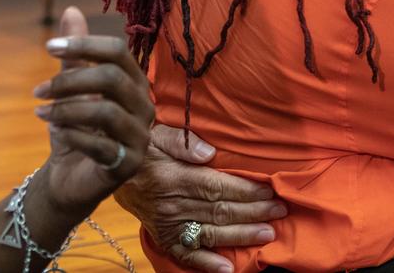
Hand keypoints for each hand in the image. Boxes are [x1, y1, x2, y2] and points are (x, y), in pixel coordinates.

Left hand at [31, 6, 153, 219]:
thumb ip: (75, 55)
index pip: (118, 52)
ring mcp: (140, 136)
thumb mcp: (71, 89)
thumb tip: (72, 10)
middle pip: (112, 78)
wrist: (70, 178)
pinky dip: (73, 136)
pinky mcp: (130, 164)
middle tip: (38, 90)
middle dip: (69, 81)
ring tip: (41, 113)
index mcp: (134, 83)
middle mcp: (144, 106)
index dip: (84, 45)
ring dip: (66, 110)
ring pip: (106, 112)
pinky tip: (55, 133)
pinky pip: (101, 146)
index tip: (48, 47)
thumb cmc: (75, 129)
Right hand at [113, 123, 285, 272]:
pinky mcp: (163, 237)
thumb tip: (209, 152)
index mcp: (175, 178)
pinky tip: (228, 268)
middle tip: (280, 212)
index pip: (217, 187)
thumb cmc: (145, 148)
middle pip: (219, 211)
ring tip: (267, 235)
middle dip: (253, 212)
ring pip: (210, 232)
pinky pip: (186, 254)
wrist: (113, 171)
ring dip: (240, 235)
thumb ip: (183, 142)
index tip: (270, 191)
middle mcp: (172, 206)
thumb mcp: (159, 134)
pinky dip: (207, 263)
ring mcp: (167, 225)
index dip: (246, 191)